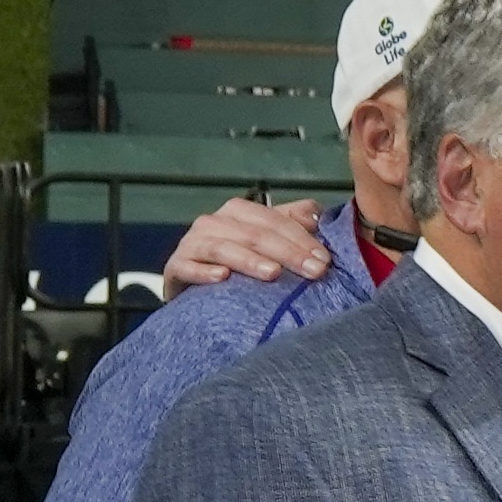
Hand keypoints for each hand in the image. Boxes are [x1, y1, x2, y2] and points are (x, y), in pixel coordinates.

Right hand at [161, 191, 336, 288]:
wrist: (196, 289)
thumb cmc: (241, 261)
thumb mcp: (268, 239)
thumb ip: (293, 222)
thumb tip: (316, 214)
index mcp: (239, 212)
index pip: (275, 220)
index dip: (302, 238)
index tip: (326, 260)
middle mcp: (213, 223)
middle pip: (254, 234)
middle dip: (288, 252)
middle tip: (315, 271)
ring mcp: (192, 244)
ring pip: (222, 247)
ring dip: (249, 260)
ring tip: (273, 273)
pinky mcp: (174, 268)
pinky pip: (186, 267)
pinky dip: (203, 272)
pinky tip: (222, 278)